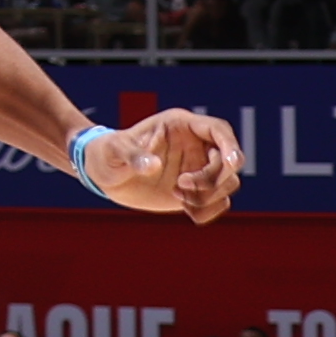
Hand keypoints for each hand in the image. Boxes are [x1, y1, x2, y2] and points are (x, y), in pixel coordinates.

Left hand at [91, 109, 242, 222]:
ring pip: (228, 184)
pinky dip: (207, 211)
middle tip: (180, 185)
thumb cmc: (107, 153)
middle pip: (228, 161)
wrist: (104, 174)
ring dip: (208, 196)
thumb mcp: (114, 150)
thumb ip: (132, 156)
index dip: (230, 145)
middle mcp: (196, 145)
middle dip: (212, 178)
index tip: (231, 163)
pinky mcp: (197, 191)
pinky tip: (184, 208)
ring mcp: (198, 168)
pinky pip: (219, 203)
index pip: (218, 130)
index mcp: (180, 126)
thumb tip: (152, 165)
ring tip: (176, 195)